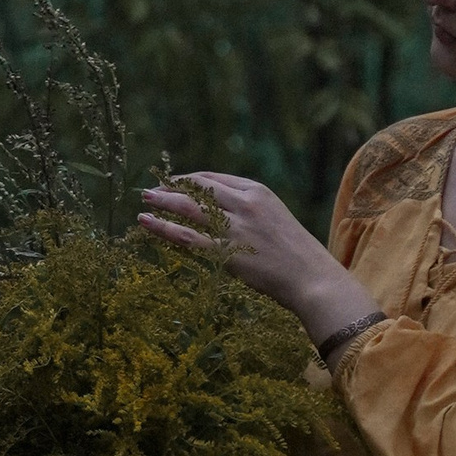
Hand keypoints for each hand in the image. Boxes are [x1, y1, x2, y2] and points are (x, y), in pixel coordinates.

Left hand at [137, 172, 374, 346]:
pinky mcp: (226, 253)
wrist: (311, 277)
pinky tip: (147, 223)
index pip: (213, 178)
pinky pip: (187, 237)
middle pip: (197, 189)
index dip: (188, 180)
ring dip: (162, 203)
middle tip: (150, 190)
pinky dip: (164, 228)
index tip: (173, 183)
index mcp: (257, 191)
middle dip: (170, 187)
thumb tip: (218, 210)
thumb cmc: (296, 253)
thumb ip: (249, 210)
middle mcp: (243, 204)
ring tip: (144, 201)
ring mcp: (234, 228)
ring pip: (188, 209)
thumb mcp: (274, 218)